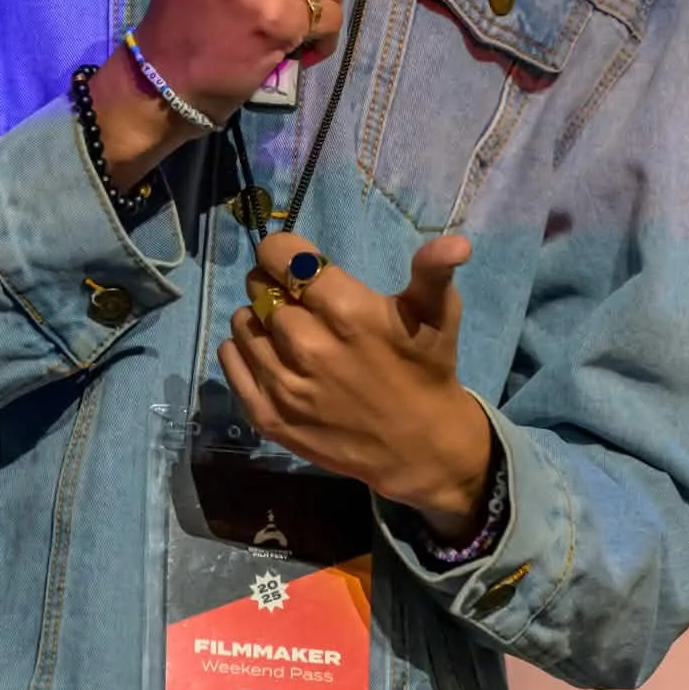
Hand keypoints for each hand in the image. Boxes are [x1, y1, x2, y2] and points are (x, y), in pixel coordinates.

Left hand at [218, 231, 492, 536]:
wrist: (419, 447)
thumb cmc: (426, 368)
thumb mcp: (438, 314)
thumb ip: (434, 271)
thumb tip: (457, 242)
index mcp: (348, 313)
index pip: (282, 256)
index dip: (284, 251)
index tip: (298, 262)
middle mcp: (309, 347)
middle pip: (260, 287)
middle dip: (275, 283)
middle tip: (298, 297)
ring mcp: (284, 385)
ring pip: (242, 322)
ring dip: (259, 317)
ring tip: (286, 328)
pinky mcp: (268, 417)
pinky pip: (230, 362)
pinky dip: (241, 349)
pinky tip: (269, 353)